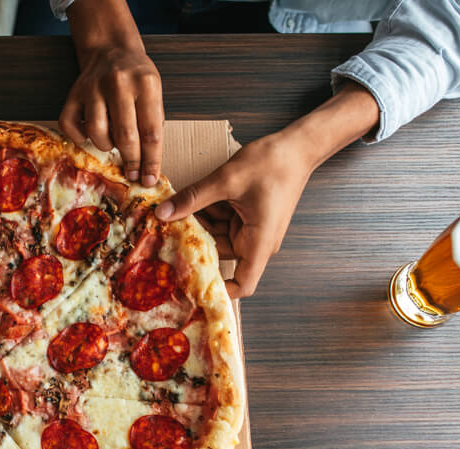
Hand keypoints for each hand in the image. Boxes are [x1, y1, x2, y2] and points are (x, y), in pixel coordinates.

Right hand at [60, 44, 162, 184]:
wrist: (111, 50)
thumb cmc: (136, 77)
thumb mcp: (154, 93)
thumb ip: (152, 124)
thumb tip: (147, 165)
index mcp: (146, 83)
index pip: (151, 132)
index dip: (151, 161)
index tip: (149, 178)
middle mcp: (118, 83)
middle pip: (126, 136)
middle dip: (130, 161)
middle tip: (132, 173)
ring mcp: (92, 88)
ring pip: (97, 133)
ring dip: (106, 146)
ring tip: (112, 142)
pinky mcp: (73, 94)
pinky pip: (70, 127)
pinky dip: (79, 138)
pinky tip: (89, 134)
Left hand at [153, 131, 313, 297]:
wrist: (297, 146)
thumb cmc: (274, 164)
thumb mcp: (227, 180)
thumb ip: (194, 198)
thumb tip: (162, 213)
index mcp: (259, 242)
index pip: (243, 284)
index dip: (220, 291)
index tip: (191, 286)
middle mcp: (256, 241)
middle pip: (219, 256)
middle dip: (195, 245)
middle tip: (166, 234)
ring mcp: (251, 229)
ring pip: (216, 237)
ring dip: (198, 225)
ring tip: (175, 211)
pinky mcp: (246, 218)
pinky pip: (221, 223)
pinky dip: (207, 213)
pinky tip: (190, 201)